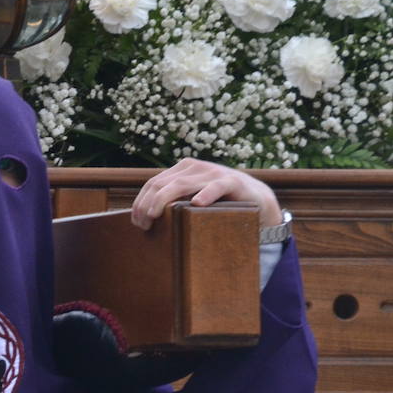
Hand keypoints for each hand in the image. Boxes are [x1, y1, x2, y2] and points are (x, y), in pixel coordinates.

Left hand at [131, 157, 282, 229]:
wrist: (256, 198)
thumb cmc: (218, 202)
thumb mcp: (192, 198)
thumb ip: (173, 202)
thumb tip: (143, 220)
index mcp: (182, 169)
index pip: (152, 184)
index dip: (140, 202)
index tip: (137, 223)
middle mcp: (194, 167)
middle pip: (161, 184)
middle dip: (147, 205)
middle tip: (143, 225)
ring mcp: (212, 173)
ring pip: (181, 184)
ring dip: (163, 201)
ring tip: (155, 216)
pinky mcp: (231, 182)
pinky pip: (216, 187)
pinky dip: (206, 194)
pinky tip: (197, 203)